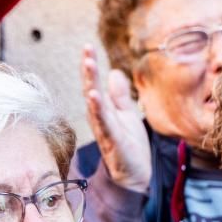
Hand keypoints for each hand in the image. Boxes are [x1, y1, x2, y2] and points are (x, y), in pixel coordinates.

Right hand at [81, 45, 150, 192]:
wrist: (135, 176)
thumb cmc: (130, 146)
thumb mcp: (127, 115)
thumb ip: (119, 95)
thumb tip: (113, 72)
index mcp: (103, 110)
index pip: (94, 84)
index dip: (90, 66)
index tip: (87, 46)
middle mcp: (100, 118)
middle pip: (91, 89)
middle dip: (88, 69)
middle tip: (86, 49)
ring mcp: (104, 129)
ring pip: (94, 103)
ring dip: (90, 83)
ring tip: (88, 64)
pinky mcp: (113, 141)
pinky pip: (104, 123)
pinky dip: (97, 109)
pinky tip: (93, 96)